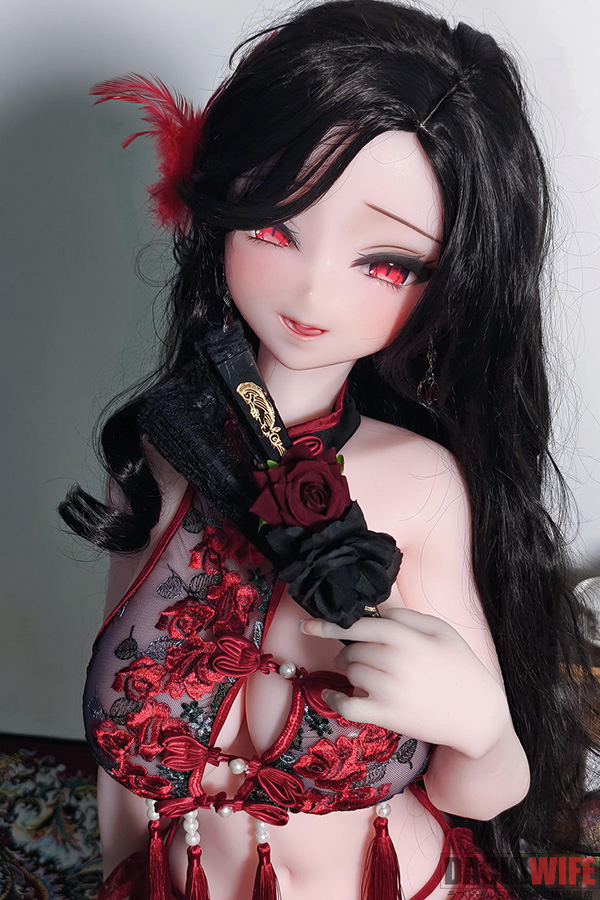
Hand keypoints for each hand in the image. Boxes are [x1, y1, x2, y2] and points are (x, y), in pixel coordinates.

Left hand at [299, 608, 509, 758]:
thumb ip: (407, 616)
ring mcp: (389, 690)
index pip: (359, 626)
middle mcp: (395, 661)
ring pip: (350, 673)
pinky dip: (333, 700)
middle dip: (348, 650)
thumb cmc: (460, 667)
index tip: (308, 624)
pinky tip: (332, 695)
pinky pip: (347, 705)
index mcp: (407, 637)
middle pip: (352, 650)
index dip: (330, 624)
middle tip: (357, 654)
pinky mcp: (387, 716)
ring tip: (364, 672)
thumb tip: (377, 610)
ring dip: (349, 671)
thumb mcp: (441, 631)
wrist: (477, 715)